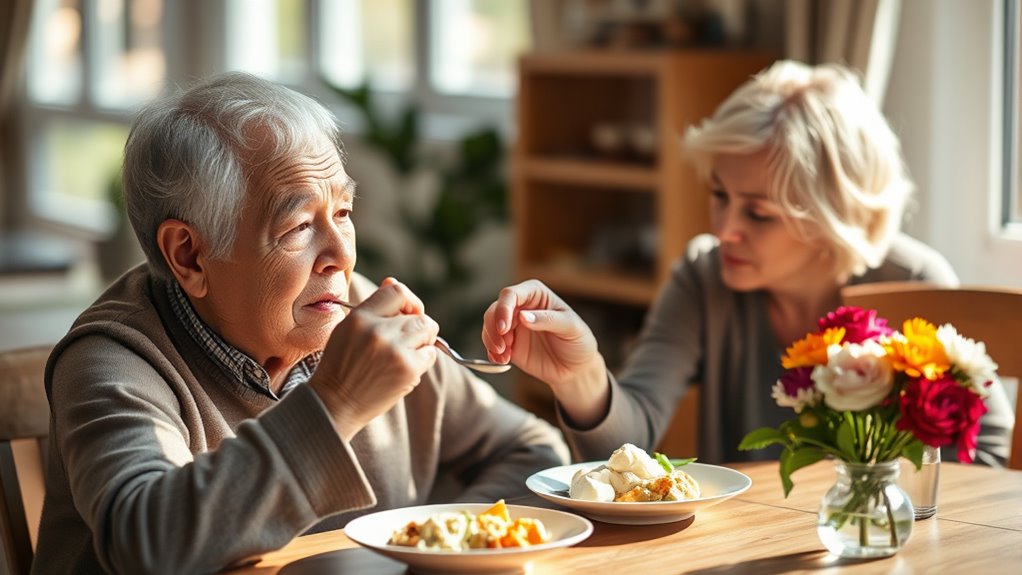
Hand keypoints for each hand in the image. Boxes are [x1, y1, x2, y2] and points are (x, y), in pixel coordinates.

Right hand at [310, 278, 438, 440]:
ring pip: (428, 331)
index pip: (397, 291)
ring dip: (423, 342)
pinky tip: (404, 369)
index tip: (408, 313)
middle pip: (418, 315)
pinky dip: (422, 361)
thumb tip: (394, 282)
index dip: (409, 301)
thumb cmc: (341, 366)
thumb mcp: (347, 330)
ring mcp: (394, 350)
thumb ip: (373, 308)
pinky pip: (430, 355)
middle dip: (419, 326)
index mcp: (360, 317)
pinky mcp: (407, 370)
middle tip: (409, 340)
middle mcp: (377, 330)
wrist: (334, 404)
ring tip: (405, 354)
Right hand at [482, 280, 608, 425]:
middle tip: (502, 347)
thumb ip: (547, 320)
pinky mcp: (509, 344)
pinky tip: (502, 361)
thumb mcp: (571, 328)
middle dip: (493, 328)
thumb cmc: (579, 342)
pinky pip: (491, 344)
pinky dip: (492, 353)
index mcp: (536, 295)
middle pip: (495, 309)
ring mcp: (513, 326)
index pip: (511, 294)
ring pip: (489, 326)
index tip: (503, 328)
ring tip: (504, 356)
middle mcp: (521, 307)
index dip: (503, 309)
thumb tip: (522, 316)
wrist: (577, 368)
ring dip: (491, 341)